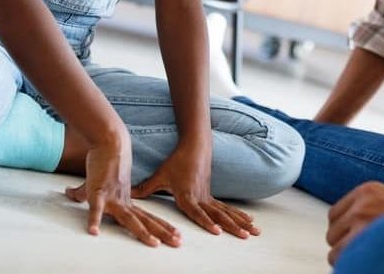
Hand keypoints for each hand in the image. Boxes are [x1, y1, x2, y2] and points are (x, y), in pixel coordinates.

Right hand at [64, 139, 180, 246]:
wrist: (108, 141)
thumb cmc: (104, 161)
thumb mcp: (95, 183)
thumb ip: (83, 193)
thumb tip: (68, 192)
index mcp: (126, 200)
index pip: (146, 218)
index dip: (160, 227)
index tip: (175, 235)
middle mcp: (123, 201)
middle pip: (145, 221)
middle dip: (162, 232)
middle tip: (178, 242)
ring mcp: (112, 197)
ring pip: (130, 219)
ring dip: (143, 232)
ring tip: (154, 244)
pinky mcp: (98, 192)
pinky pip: (95, 208)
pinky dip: (95, 219)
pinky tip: (93, 232)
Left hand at [132, 142, 259, 238]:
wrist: (194, 146)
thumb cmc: (176, 162)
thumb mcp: (160, 176)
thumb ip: (146, 188)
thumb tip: (129, 196)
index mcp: (188, 196)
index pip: (198, 212)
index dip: (207, 222)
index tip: (217, 232)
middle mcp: (201, 197)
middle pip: (219, 215)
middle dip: (233, 227)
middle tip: (245, 236)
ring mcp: (208, 196)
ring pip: (227, 212)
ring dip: (241, 222)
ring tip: (254, 232)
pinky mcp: (211, 194)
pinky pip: (226, 208)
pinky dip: (238, 215)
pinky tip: (250, 221)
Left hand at [326, 181, 383, 263]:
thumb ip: (370, 208)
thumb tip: (347, 228)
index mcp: (368, 190)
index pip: (335, 213)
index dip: (344, 230)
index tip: (352, 238)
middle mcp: (361, 204)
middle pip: (332, 231)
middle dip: (344, 244)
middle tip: (364, 250)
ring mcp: (359, 223)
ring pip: (334, 250)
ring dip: (348, 257)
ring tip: (370, 256)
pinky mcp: (360, 242)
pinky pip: (341, 260)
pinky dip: (353, 264)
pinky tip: (370, 261)